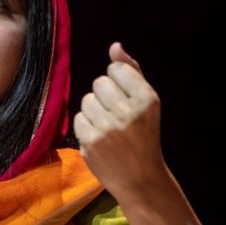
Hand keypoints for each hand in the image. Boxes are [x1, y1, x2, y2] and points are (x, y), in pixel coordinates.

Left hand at [72, 42, 167, 200]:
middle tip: (117, 114)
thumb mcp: (146, 103)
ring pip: (86, 100)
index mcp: (147, 99)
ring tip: (108, 126)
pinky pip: (78, 118)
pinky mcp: (91, 142)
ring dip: (94, 110)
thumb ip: (131, 71)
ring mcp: (107, 128)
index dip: (118, 81)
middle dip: (105, 95)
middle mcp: (128, 112)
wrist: (140, 178)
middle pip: (99, 82)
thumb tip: (115, 46)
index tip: (126, 98)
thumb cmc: (143, 135)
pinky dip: (86, 126)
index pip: (117, 69)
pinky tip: (99, 137)